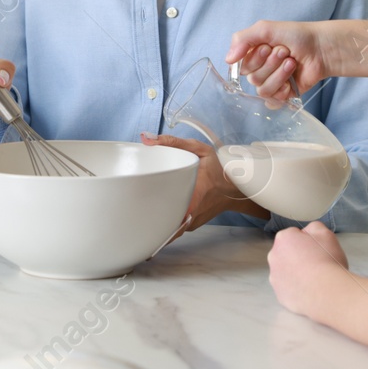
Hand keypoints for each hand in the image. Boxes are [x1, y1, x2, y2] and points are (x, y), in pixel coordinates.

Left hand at [141, 133, 266, 231]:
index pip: (168, 215)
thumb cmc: (218, 168)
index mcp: (193, 198)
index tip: (135, 216)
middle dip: (146, 224)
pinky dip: (165, 223)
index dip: (150, 219)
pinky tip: (154, 217)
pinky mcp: (193, 224)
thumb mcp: (199, 149)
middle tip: (129, 216)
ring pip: (169, 230)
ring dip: (155, 225)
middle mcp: (192, 215)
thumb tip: (146, 138)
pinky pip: (176, 227)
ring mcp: (192, 222)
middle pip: (164, 227)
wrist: (238, 185)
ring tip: (137, 219)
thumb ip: (173, 142)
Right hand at [226, 20, 335, 102]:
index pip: (241, 66)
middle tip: (285, 52)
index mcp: (252, 55)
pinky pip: (273, 100)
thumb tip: (228, 59)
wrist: (321, 47)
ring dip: (279, 74)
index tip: (268, 46)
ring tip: (292, 62)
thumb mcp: (265, 29)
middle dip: (270, 64)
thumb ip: (241, 39)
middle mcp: (260, 70)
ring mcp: (272, 83)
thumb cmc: (296, 35)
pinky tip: (292, 79)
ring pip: (262, 89)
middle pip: (252, 78)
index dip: (255, 58)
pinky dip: (283, 89)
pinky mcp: (283, 94)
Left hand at [267, 221, 346, 317]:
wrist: (327, 292)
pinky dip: (297, 289)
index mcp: (283, 239)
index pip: (295, 235)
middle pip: (288, 254)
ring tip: (315, 280)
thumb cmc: (327, 261)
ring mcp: (274, 278)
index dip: (309, 242)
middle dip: (299, 257)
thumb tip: (307, 233)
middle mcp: (273, 257)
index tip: (318, 250)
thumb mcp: (326, 234)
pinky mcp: (279, 295)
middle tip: (317, 264)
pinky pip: (288, 289)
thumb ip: (314, 227)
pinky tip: (310, 291)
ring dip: (297, 274)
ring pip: (286, 272)